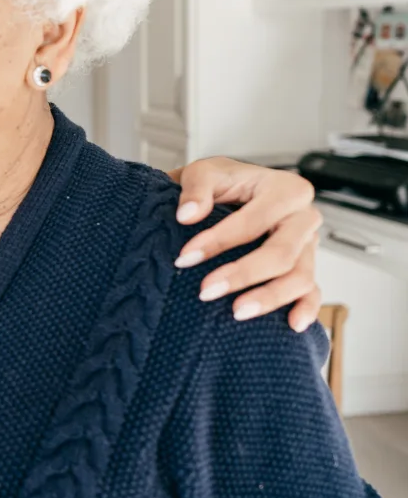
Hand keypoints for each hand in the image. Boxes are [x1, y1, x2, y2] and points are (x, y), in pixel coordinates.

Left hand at [166, 157, 320, 332]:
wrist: (231, 191)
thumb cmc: (221, 183)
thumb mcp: (205, 172)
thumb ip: (196, 189)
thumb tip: (187, 215)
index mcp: (285, 189)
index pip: (254, 220)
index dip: (219, 240)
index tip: (185, 258)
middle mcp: (304, 217)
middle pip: (282, 253)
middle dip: (243, 274)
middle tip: (206, 291)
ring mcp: (309, 245)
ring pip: (300, 277)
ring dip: (269, 297)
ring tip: (236, 312)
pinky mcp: (307, 266)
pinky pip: (313, 291)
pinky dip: (307, 308)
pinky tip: (291, 325)